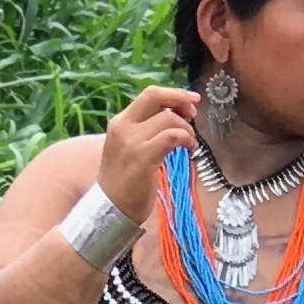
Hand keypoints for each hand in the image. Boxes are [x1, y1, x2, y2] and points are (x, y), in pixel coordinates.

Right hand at [91, 84, 205, 223]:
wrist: (110, 209)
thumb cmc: (123, 181)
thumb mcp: (128, 147)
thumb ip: (145, 130)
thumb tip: (174, 115)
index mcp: (120, 122)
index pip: (149, 95)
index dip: (173, 94)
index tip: (191, 101)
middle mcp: (123, 126)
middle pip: (155, 96)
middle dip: (180, 99)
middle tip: (193, 114)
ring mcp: (132, 141)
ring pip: (169, 118)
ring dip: (187, 129)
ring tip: (189, 144)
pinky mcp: (143, 157)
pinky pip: (172, 137)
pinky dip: (186, 139)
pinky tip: (188, 150)